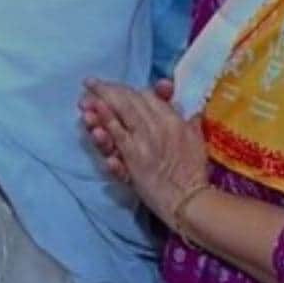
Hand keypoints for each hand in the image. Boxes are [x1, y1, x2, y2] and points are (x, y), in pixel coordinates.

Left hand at [80, 78, 207, 219]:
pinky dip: (105, 125)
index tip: (113, 86)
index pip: (147, 96)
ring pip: (120, 115)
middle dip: (108, 89)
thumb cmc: (194, 173)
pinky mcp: (133, 156)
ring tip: (85, 97)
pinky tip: (92, 117)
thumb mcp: (197, 142)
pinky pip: (116, 137)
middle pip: (130, 100)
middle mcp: (158, 125)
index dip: (127, 89)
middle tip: (89, 83)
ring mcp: (144, 140)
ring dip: (101, 103)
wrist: (190, 199)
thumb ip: (192, 124)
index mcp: (173, 120)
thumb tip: (193, 111)